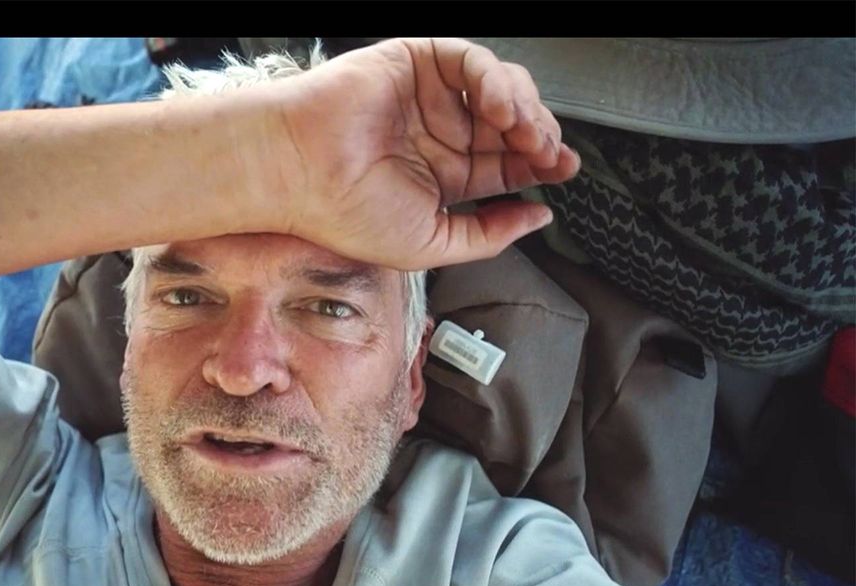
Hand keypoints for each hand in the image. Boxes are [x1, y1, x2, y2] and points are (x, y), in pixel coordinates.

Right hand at [271, 38, 579, 269]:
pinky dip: (494, 81)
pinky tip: (497, 108)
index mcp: (443, 175)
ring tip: (523, 132)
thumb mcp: (431, 246)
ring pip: (500, 89)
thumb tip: (538, 218)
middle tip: (548, 154)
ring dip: (523, 109)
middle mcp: (439, 133)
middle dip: (539, 137)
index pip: (507, 163)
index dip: (540, 163)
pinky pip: (471, 62)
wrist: (298, 174)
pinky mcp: (415, 64)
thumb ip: (488, 236)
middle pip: (512, 124)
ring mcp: (428, 97)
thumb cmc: (345, 213)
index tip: (563, 170)